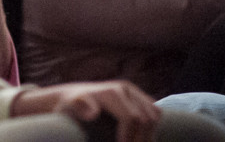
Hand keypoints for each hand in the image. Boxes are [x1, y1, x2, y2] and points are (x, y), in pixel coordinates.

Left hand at [12, 81, 160, 141]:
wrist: (72, 98)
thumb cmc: (69, 108)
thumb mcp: (69, 109)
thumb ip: (80, 108)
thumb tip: (92, 113)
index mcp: (111, 92)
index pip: (132, 118)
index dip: (131, 138)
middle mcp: (124, 88)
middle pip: (147, 118)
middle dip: (142, 139)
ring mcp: (133, 91)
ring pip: (155, 115)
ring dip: (150, 134)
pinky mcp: (138, 96)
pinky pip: (155, 112)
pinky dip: (153, 127)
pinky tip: (141, 138)